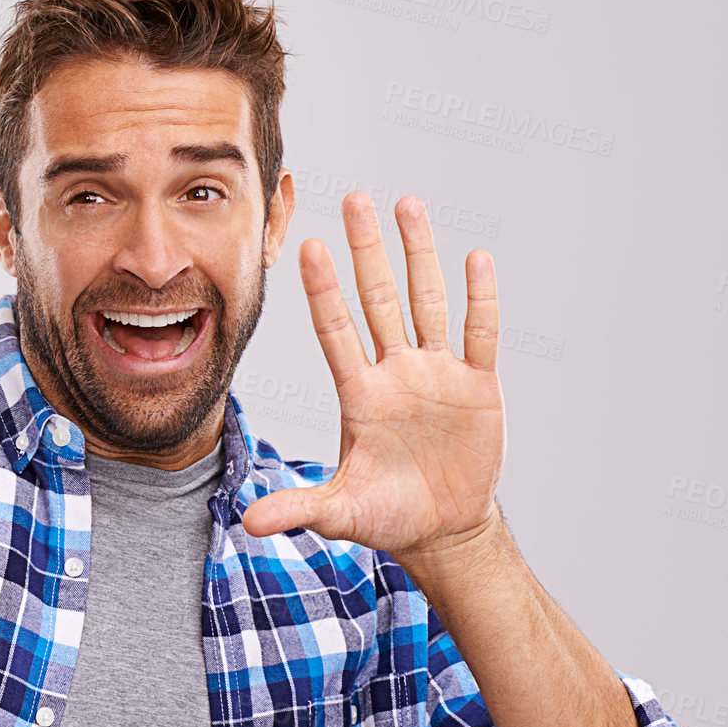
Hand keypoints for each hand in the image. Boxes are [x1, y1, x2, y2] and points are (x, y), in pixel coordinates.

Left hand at [240, 194, 506, 564]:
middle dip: (367, 250)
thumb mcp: (339, 512)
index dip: (324, 290)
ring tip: (407, 205)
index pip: (335, 329)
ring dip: (419, 255)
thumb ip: (297, 509)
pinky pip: (480, 333)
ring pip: (426, 301)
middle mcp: (394, 372)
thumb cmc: (387, 514)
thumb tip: (247, 526)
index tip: (308, 245)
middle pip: (378, 298)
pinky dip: (480, 298)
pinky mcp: (478, 386)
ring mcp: (436, 375)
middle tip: (354, 199)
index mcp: (359, 395)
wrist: (443, 527)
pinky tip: (476, 258)